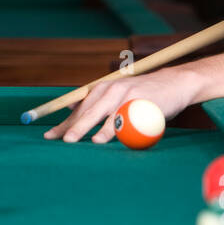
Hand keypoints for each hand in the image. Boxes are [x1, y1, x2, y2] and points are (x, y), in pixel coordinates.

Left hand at [42, 66, 200, 143]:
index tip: (49, 137)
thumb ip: (97, 103)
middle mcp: (111, 89)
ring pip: (105, 114)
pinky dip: (115, 128)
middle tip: (62, 141)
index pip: (79, 109)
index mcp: (102, 89)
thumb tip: (71, 108)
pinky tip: (108, 137)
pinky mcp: (141, 101)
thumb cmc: (142, 93)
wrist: (174, 83)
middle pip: (89, 111)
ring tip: (80, 141)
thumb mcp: (116, 93)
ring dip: (92, 128)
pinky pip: (126, 117)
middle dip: (74, 126)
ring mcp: (126, 95)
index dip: (64, 123)